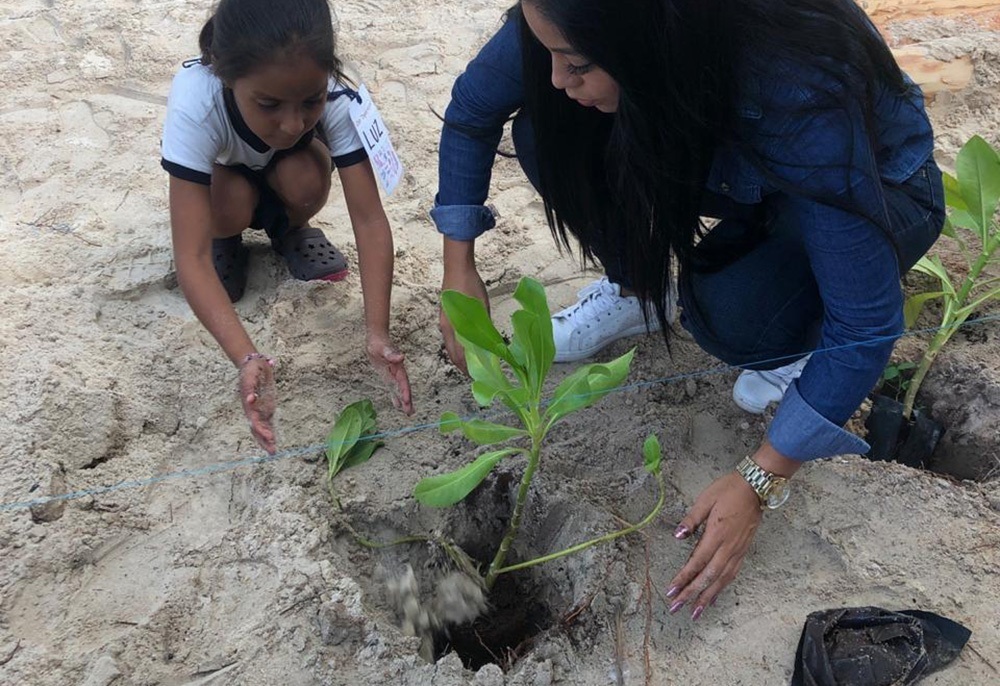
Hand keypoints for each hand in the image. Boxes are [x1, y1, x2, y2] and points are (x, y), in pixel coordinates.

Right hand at [238, 357, 276, 453]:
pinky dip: (270, 431)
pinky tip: (274, 440)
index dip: (261, 430)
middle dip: (264, 440)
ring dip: (267, 439)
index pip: (254, 421)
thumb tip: (250, 400)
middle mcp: (253, 410)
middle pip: (257, 429)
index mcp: (249, 405)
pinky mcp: (266, 407)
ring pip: (262, 428)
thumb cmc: (251, 371)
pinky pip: (268, 422)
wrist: (253, 365)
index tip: (269, 436)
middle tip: (272, 451)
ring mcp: (259, 410)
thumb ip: (250, 388)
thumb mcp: (250, 376)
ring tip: (273, 451)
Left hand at [367, 335, 413, 414]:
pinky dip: (396, 397)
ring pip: (400, 390)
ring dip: (404, 401)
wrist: (377, 339)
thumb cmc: (379, 343)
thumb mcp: (383, 348)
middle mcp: (398, 373)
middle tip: (410, 412)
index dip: (405, 391)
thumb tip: (401, 357)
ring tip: (409, 413)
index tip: (407, 401)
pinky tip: (398, 405)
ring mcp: (394, 375)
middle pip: (404, 388)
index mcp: (398, 367)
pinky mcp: (389, 376)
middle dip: (408, 400)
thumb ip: (392, 353)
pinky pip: (393, 388)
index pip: (403, 381)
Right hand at [440, 265, 488, 374]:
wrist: (457, 267)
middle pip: (452, 353)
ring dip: (460, 356)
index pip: (459, 355)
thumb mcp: (482, 308)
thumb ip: (484, 326)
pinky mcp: (446, 316)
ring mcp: (444, 321)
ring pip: (451, 345)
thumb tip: (492, 343)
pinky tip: (468, 345)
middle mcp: (446, 327)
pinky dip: (458, 345)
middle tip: (475, 373)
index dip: (467, 367)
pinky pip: (451, 337)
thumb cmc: (469, 286)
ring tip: (473, 362)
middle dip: (462, 365)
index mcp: (453, 327)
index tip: (476, 375)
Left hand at [666, 472, 762, 620]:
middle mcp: (728, 547)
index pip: (697, 562)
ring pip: (721, 580)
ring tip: (695, 613)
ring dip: (707, 598)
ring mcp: (737, 551)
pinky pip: (731, 575)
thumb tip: (677, 535)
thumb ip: (691, 519)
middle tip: (676, 608)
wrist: (757, 487)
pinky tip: (713, 598)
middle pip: (708, 577)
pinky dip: (721, 589)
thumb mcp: (706, 499)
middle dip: (691, 595)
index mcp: (716, 534)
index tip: (671, 591)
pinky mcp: (743, 551)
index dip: (683, 579)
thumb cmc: (729, 490)